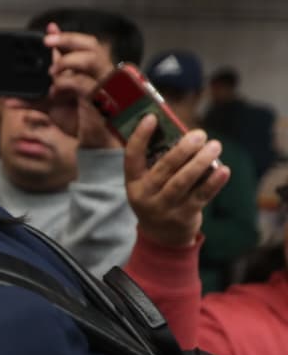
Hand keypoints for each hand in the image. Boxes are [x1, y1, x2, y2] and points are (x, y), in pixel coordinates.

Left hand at [40, 24, 116, 146]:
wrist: (94, 143)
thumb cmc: (77, 121)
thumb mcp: (50, 108)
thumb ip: (33, 99)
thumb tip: (9, 99)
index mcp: (88, 72)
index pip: (82, 45)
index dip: (66, 35)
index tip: (48, 29)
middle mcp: (98, 74)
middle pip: (91, 45)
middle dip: (68, 39)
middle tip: (47, 41)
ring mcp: (103, 85)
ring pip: (93, 59)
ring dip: (69, 60)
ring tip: (52, 71)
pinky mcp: (102, 98)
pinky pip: (87, 83)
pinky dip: (69, 83)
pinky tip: (56, 90)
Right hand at [124, 115, 229, 247]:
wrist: (162, 236)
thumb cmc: (158, 197)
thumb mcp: (149, 183)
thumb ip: (159, 162)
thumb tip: (183, 133)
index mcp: (134, 183)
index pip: (132, 158)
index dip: (140, 137)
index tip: (151, 118)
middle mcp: (145, 196)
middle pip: (164, 169)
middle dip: (183, 149)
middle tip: (199, 134)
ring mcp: (164, 208)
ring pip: (183, 182)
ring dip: (200, 162)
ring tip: (215, 146)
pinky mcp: (184, 216)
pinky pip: (201, 196)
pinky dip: (213, 183)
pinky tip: (223, 169)